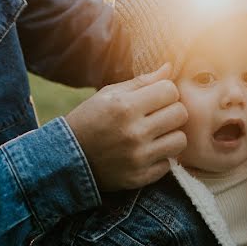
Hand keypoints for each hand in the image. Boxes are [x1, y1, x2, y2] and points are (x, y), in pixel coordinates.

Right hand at [65, 64, 187, 191]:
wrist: (66, 159)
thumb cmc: (89, 120)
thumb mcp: (109, 95)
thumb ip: (141, 82)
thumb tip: (169, 68)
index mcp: (125, 107)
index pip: (171, 90)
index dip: (166, 91)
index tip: (156, 97)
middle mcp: (133, 133)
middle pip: (180, 114)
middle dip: (171, 111)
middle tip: (158, 115)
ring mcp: (138, 158)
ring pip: (180, 140)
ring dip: (171, 136)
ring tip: (156, 135)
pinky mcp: (139, 177)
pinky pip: (169, 164)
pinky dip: (160, 158)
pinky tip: (146, 153)